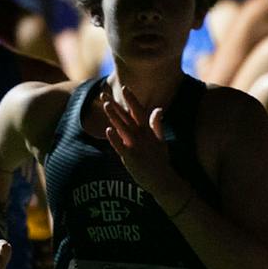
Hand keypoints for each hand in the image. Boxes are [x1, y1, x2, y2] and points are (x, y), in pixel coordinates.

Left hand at [97, 84, 186, 206]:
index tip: (124, 87)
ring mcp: (137, 146)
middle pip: (127, 117)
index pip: (139, 111)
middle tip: (104, 94)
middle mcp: (142, 136)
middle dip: (115, 105)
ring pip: (123, 128)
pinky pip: (121, 147)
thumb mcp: (161, 140)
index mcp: (148, 131)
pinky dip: (115, 139)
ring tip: (105, 105)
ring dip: (114, 116)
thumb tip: (158, 109)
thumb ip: (157, 125)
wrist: (163, 180)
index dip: (131, 100)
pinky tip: (108, 130)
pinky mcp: (132, 158)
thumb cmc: (161, 161)